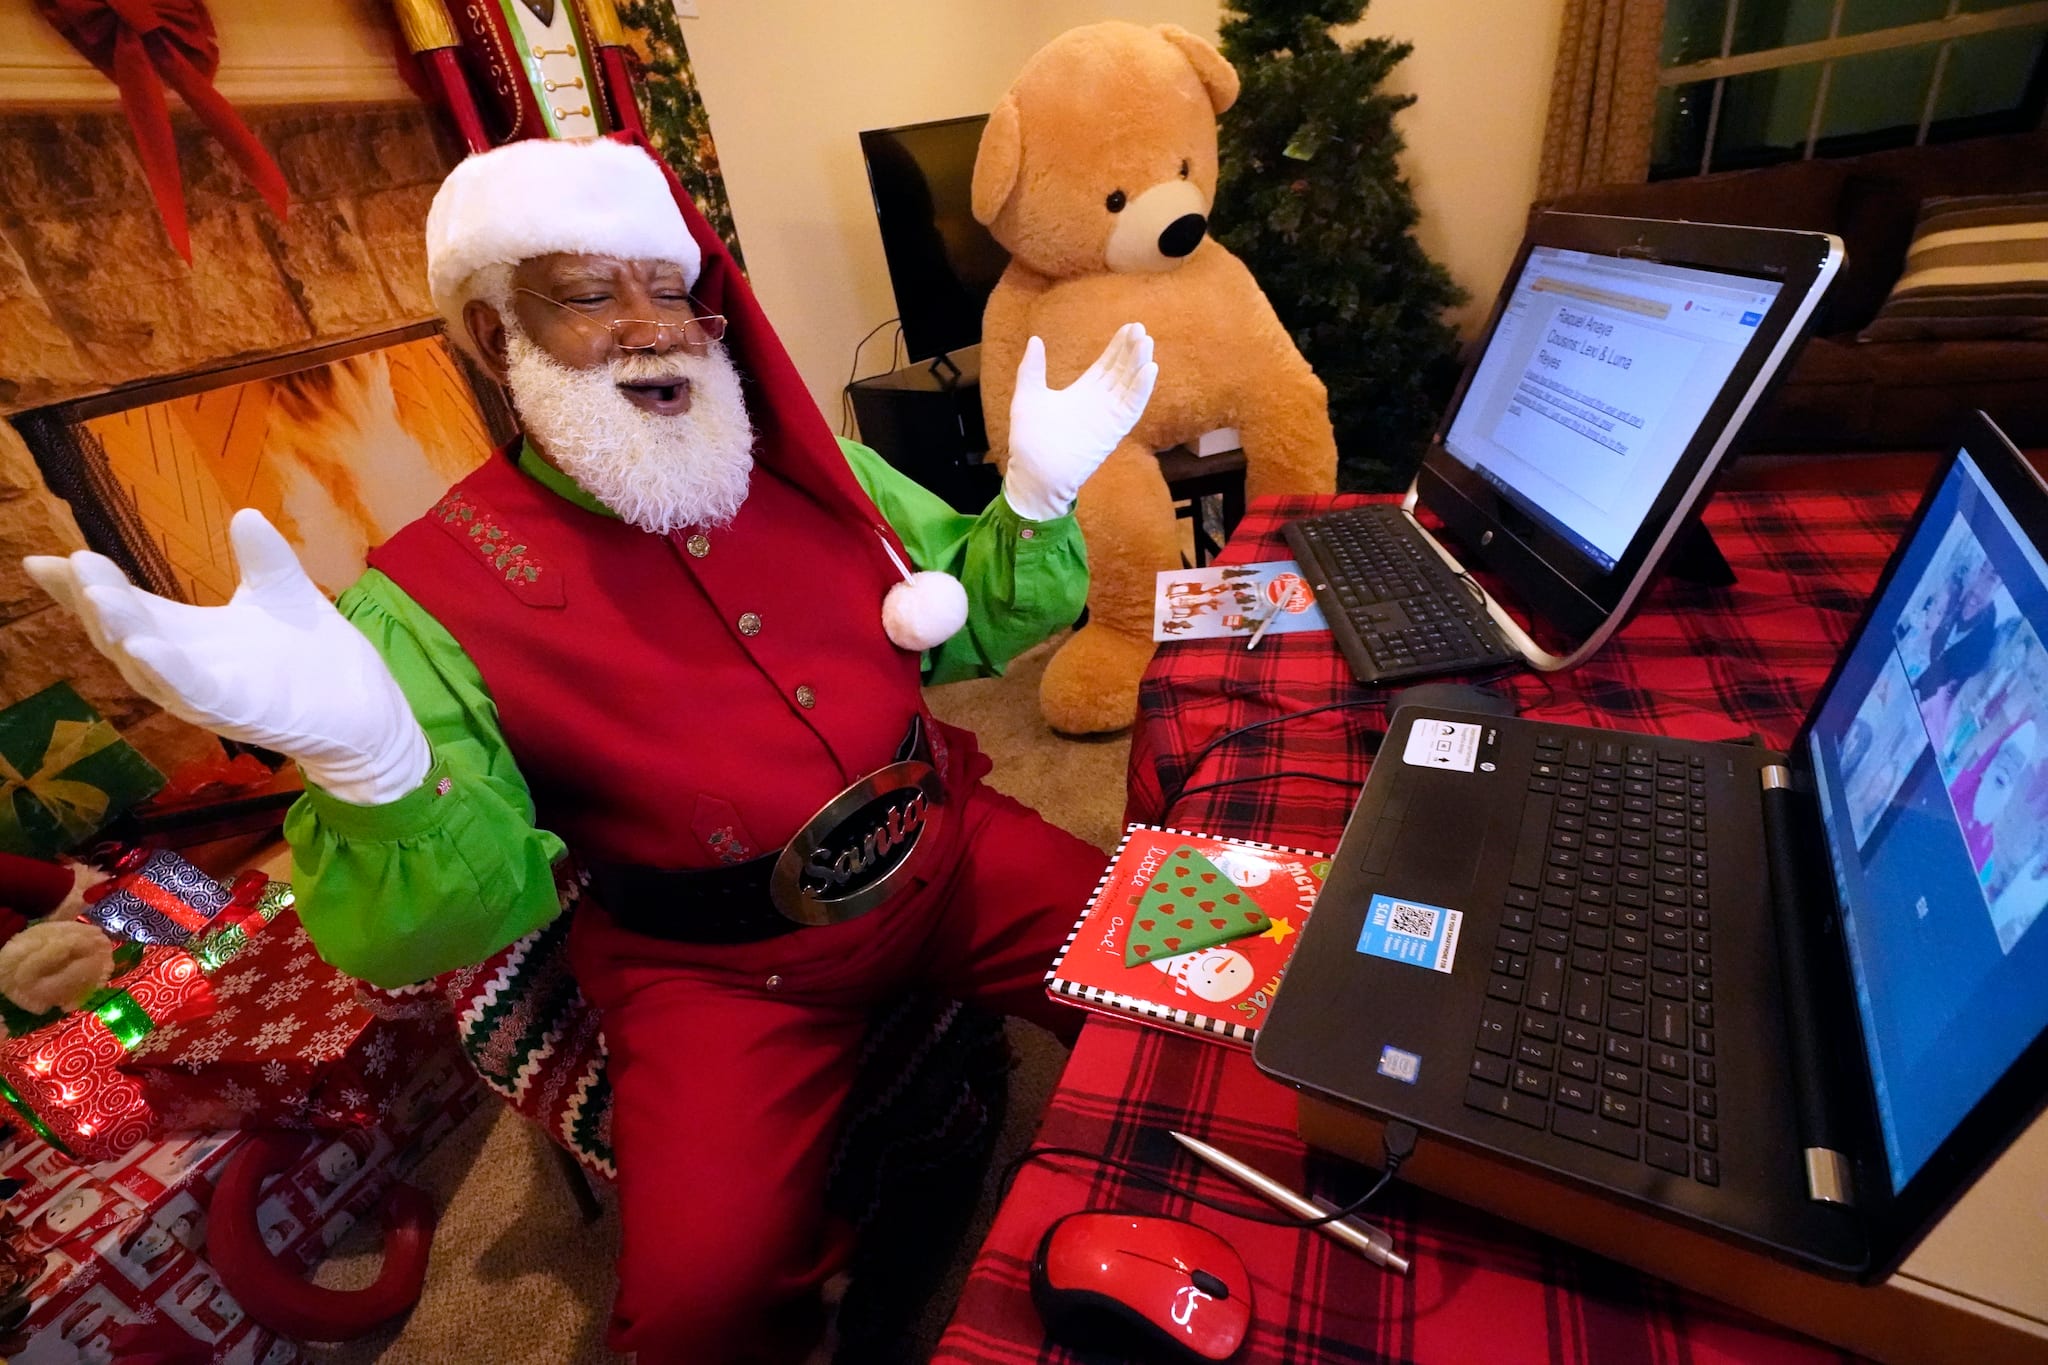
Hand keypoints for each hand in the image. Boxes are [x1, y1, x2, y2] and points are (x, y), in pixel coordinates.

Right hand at [24, 510, 430, 805]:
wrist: (368, 708)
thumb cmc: (317, 657)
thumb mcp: (284, 594)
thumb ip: (263, 558)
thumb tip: (244, 513)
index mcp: (189, 635)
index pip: (126, 605)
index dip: (84, 585)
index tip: (45, 558)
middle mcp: (185, 666)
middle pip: (122, 631)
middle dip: (93, 599)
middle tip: (68, 564)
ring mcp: (207, 693)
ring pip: (147, 663)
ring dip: (120, 628)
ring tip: (95, 594)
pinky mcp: (236, 712)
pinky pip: (192, 691)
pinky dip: (166, 669)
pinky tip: (143, 643)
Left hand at [1002, 322, 1157, 520]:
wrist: (1034, 473)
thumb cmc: (1029, 441)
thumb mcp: (1028, 396)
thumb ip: (1033, 369)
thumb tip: (1035, 339)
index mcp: (1082, 393)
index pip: (1106, 365)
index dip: (1118, 346)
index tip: (1129, 327)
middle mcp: (1100, 403)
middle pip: (1122, 371)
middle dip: (1132, 350)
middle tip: (1141, 328)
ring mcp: (1109, 416)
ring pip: (1130, 385)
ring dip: (1140, 364)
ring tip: (1147, 342)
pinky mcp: (1114, 430)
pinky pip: (1132, 407)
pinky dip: (1142, 389)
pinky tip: (1150, 369)